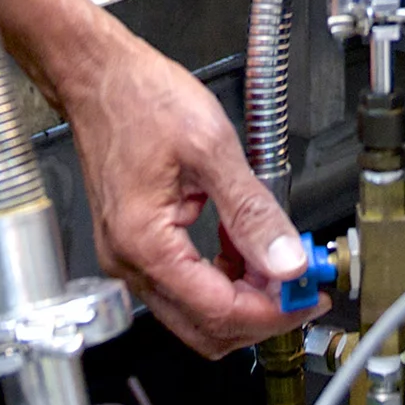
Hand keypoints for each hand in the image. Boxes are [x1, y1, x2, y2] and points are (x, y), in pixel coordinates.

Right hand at [61, 25, 307, 355]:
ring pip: (195, 311)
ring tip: (277, 261)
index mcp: (145, 243)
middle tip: (300, 287)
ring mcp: (128, 257)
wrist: (98, 77)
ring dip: (241, 295)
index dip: (270, 311)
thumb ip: (252, 212)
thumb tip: (288, 260)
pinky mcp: (135, 246)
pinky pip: (183, 283)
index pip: (218, 310)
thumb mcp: (211, 149)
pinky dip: (220, 275)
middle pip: (204, 327)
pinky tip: (243, 246)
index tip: (306, 295)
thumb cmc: (139, 100)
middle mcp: (130, 261)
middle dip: (258, 313)